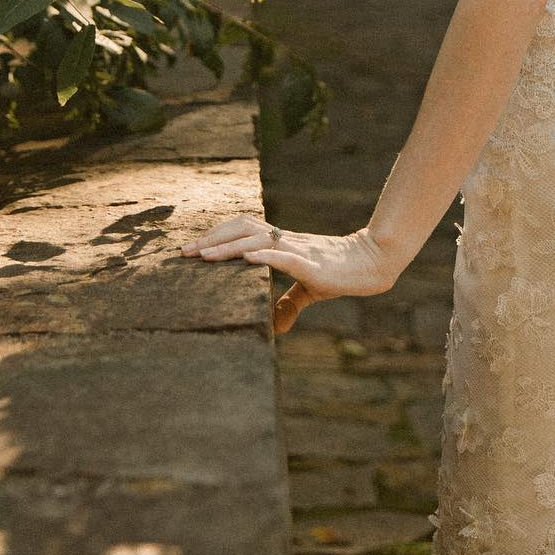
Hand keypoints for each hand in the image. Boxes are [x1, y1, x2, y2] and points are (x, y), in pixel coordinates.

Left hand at [180, 220, 399, 333]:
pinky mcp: (310, 264)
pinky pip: (281, 255)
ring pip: (256, 237)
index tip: (193, 248)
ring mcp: (297, 250)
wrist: (370, 264)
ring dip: (227, 246)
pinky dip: (261, 255)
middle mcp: (285, 241)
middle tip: (185, 252)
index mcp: (282, 243)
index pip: (243, 229)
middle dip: (212, 237)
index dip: (218, 235)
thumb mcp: (308, 290)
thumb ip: (289, 303)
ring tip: (203, 256)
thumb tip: (275, 327)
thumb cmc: (339, 273)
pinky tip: (245, 258)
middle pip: (242, 227)